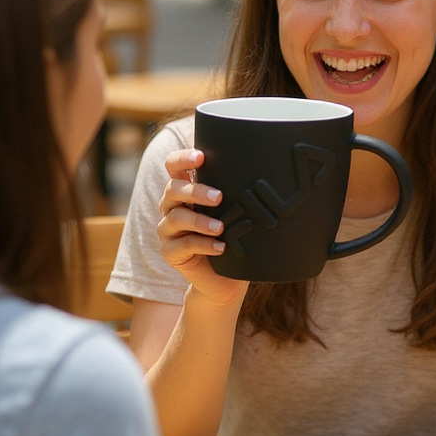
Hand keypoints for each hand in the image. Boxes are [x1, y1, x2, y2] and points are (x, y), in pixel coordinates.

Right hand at [157, 150, 247, 306]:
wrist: (223, 278)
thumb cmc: (231, 237)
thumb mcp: (234, 211)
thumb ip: (238, 193)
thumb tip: (268, 175)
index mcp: (184, 190)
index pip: (173, 166)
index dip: (183, 158)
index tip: (201, 157)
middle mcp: (171, 206)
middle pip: (172, 189)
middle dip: (196, 191)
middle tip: (220, 197)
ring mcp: (167, 229)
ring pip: (176, 218)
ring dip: (200, 221)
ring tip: (221, 227)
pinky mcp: (169, 252)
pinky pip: (183, 245)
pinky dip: (203, 245)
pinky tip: (221, 247)